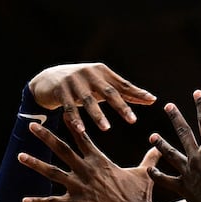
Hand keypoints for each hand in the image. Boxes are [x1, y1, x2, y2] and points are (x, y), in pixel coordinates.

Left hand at [16, 119, 170, 201]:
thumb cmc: (140, 197)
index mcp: (100, 161)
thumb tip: (159, 146)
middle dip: (45, 136)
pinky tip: (23, 200)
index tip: (63, 112)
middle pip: (62, 149)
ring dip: (35, 164)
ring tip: (20, 155)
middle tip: (31, 125)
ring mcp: (80, 187)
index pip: (83, 137)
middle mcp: (87, 170)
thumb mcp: (144, 174)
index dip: (72, 124)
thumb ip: (149, 158)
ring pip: (52, 172)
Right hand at [28, 62, 155, 133]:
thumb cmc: (82, 85)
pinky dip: (75, 119)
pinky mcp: (60, 91)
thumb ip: (123, 91)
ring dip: (98, 115)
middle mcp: (90, 74)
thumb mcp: (101, 85)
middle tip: (132, 120)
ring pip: (88, 101)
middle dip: (121, 106)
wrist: (48, 79)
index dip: (137, 92)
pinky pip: (69, 107)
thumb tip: (150, 98)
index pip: (123, 84)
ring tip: (106, 128)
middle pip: (108, 92)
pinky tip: (81, 129)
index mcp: (103, 72)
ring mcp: (74, 82)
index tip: (151, 101)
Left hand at [147, 91, 200, 201]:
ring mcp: (187, 173)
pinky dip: (157, 175)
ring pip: (170, 154)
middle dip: (176, 117)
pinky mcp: (182, 187)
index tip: (197, 93)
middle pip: (183, 133)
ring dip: (161, 144)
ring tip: (152, 136)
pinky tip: (150, 169)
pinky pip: (166, 180)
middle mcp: (196, 158)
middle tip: (167, 106)